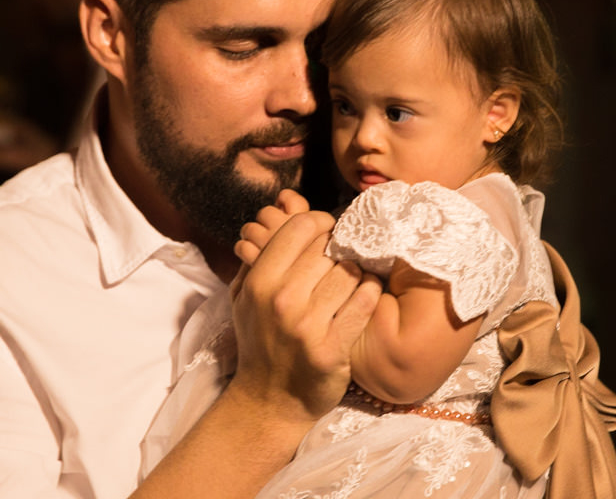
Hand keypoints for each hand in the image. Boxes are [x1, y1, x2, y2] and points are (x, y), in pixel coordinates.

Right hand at [227, 191, 380, 422]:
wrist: (268, 400)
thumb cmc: (261, 342)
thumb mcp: (245, 298)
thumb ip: (258, 257)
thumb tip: (281, 216)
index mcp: (259, 282)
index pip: (300, 228)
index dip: (321, 223)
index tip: (329, 231)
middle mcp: (282, 300)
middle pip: (328, 249)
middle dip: (340, 249)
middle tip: (344, 256)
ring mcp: (308, 325)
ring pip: (350, 272)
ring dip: (358, 272)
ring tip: (354, 279)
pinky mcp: (333, 347)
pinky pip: (364, 301)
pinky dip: (371, 292)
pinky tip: (366, 294)